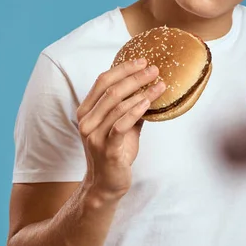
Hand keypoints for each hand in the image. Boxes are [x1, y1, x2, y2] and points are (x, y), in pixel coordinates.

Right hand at [77, 59, 165, 196]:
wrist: (105, 184)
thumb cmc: (113, 154)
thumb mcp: (120, 127)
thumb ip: (129, 109)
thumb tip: (150, 89)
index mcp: (86, 112)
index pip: (102, 81)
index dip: (122, 69)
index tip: (142, 61)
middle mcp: (87, 121)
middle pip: (110, 90)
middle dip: (134, 77)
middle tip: (154, 69)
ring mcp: (95, 135)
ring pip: (117, 106)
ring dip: (141, 92)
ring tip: (159, 85)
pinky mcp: (107, 148)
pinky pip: (121, 125)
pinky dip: (135, 111)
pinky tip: (148, 103)